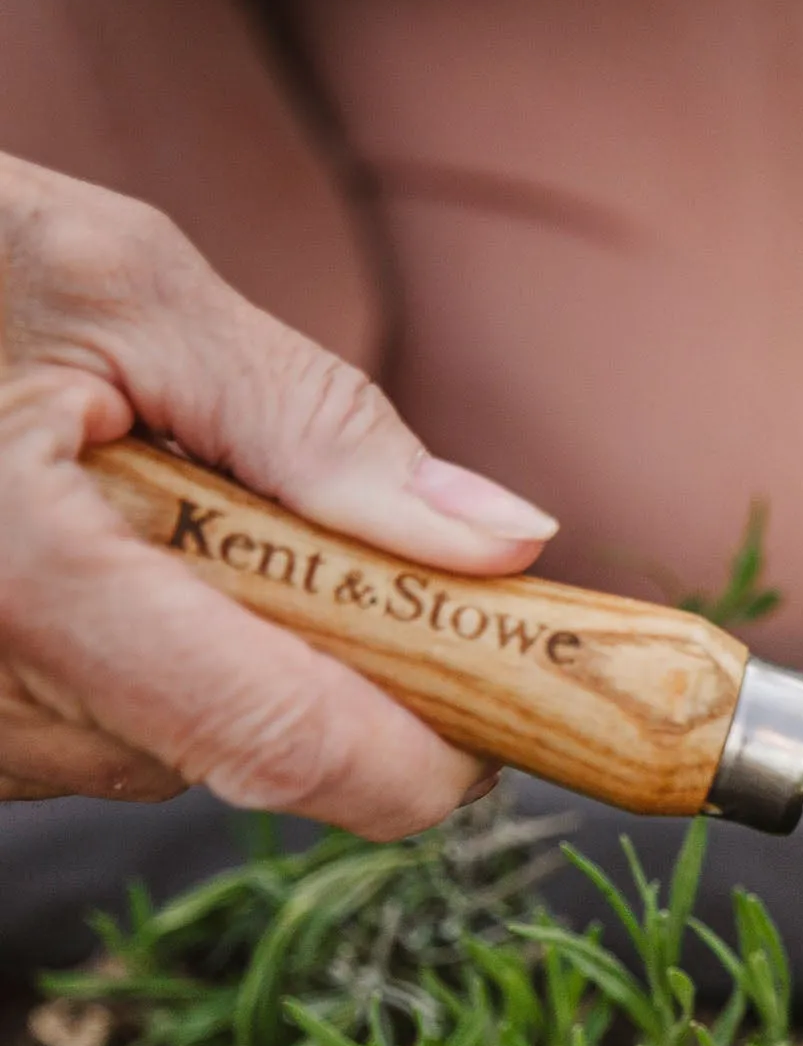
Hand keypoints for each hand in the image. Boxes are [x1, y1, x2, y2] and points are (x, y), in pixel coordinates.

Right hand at [0, 155, 559, 837]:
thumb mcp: (124, 290)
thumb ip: (320, 430)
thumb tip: (502, 542)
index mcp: (26, 586)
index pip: (295, 746)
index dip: (436, 749)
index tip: (511, 690)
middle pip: (268, 755)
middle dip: (352, 671)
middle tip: (354, 546)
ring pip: (201, 751)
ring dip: (254, 655)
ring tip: (182, 513)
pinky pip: (128, 734)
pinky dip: (173, 661)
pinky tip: (120, 558)